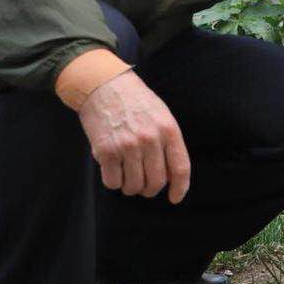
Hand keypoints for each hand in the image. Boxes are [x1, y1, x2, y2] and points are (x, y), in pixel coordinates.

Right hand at [76, 70, 191, 203]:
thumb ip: (168, 142)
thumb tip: (171, 175)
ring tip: (127, 174)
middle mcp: (150, 139)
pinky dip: (113, 182)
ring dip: (130, 187)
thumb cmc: (135, 102)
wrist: (104, 85)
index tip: (175, 198)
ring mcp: (127, 146)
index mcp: (168, 130)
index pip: (180, 168)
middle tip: (144, 185)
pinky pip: (112, 182)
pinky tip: (113, 169)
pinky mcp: (106, 151)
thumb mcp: (161, 115)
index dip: (179, 188)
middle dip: (150, 189)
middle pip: (156, 182)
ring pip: (134, 186)